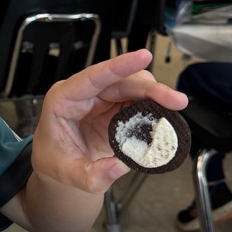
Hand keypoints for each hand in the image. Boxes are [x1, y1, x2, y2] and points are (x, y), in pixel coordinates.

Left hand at [32, 48, 187, 195]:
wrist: (58, 164)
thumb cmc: (55, 161)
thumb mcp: (67, 174)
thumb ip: (91, 174)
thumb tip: (119, 166)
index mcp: (63, 100)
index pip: (92, 77)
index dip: (119, 66)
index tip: (143, 56)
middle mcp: (83, 94)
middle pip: (121, 81)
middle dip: (150, 88)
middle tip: (176, 100)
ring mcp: (100, 99)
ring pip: (132, 86)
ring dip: (155, 94)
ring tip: (175, 106)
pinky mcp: (114, 107)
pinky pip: (137, 100)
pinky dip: (153, 106)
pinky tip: (165, 115)